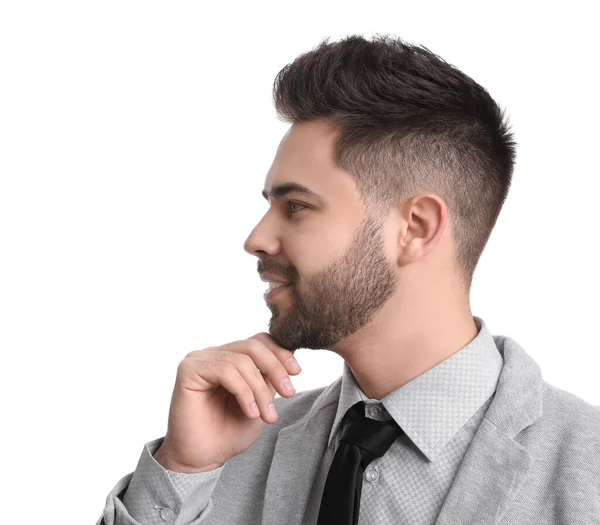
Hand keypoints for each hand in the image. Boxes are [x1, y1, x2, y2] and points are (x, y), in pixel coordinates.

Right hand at [153, 333, 300, 472]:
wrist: (203, 459)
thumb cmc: (229, 432)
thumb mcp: (260, 401)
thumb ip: (270, 377)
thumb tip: (291, 354)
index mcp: (230, 357)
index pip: (258, 341)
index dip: (280, 353)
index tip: (297, 372)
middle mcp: (214, 354)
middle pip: (252, 346)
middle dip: (275, 368)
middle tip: (289, 392)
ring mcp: (199, 359)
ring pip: (241, 361)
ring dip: (260, 390)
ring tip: (268, 415)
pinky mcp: (188, 369)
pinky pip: (225, 370)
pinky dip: (244, 392)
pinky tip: (251, 412)